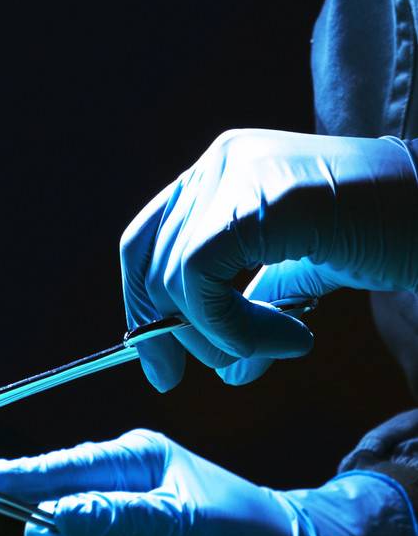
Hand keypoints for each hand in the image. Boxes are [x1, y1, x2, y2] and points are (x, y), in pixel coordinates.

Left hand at [120, 128, 417, 389]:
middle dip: (168, 330)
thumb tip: (226, 371)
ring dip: (221, 335)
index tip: (164, 364)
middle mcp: (221, 162)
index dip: (144, 306)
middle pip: (147, 256)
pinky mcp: (263, 202)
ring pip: (174, 274)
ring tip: (283, 345)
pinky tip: (293, 338)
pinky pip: (202, 276)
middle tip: (217, 373)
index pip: (146, 239)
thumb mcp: (306, 269)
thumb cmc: (391, 236)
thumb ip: (258, 308)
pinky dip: (233, 327)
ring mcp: (238, 174)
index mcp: (223, 170)